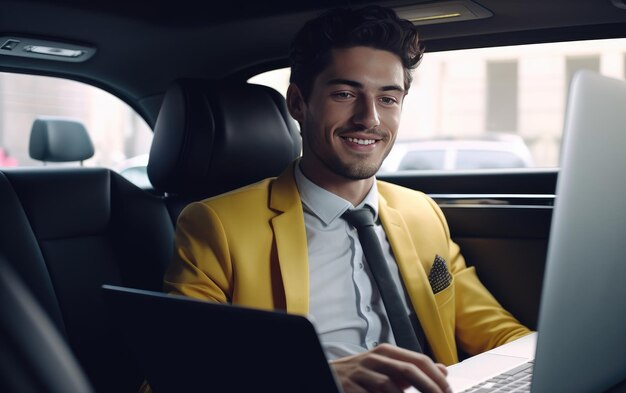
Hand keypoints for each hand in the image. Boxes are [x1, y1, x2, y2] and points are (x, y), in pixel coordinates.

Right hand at [329, 344, 450, 392]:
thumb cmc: (362, 375)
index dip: (436, 377)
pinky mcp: (349, 386)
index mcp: (386, 352)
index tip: (448, 391)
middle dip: (429, 388)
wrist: (330, 375)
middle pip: (408, 371)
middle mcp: (374, 359)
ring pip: (389, 386)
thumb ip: (413, 369)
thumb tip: (442, 370)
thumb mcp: (388, 368)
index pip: (418, 360)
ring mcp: (360, 373)